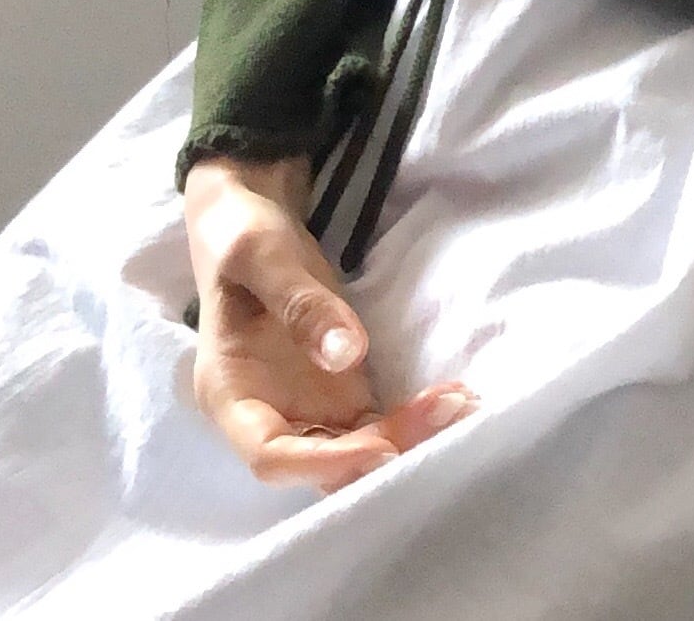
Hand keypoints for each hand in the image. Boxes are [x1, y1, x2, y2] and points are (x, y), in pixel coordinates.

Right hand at [183, 152, 479, 493]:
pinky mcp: (337, 397)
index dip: (323, 463)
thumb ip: (299, 302)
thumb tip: (346, 354)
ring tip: (462, 405)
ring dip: (407, 439)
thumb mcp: (261, 255)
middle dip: (383, 451)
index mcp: (230, 394)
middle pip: (322, 464)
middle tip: (446, 415)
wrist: (251, 230)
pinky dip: (411, 420)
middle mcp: (268, 417)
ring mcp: (306, 410)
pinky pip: (374, 424)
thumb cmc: (243, 240)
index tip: (381, 449)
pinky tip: (453, 401)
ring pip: (354, 450)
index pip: (270, 455)